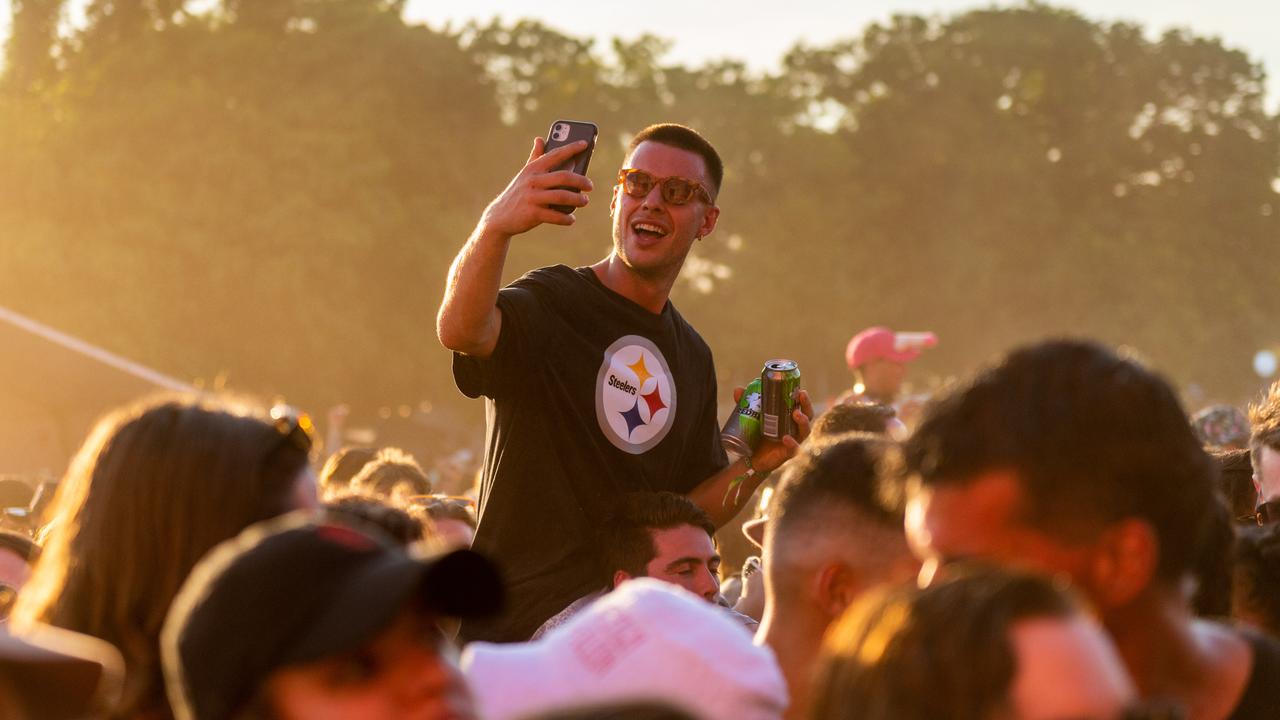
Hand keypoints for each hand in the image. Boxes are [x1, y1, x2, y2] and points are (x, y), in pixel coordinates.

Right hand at [478, 137, 593, 236]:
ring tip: (585, 201)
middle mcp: (533, 180)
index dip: (571, 148)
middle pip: (564, 176)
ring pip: (562, 196)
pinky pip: (556, 216)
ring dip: (578, 199)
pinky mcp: (533, 214)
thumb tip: (540, 138)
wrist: (500, 217)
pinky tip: (571, 218)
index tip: (586, 143)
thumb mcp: (525, 174)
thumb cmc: (518, 193)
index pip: (555, 154)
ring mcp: (533, 197)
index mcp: (533, 168)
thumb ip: (535, 157)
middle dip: (581, 180)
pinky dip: (566, 218)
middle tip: (590, 186)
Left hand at [732, 387, 812, 474]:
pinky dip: (792, 443)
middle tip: (801, 396)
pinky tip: (786, 438)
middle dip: (806, 405)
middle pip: (808, 416)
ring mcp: (793, 441)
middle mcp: (794, 429)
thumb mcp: (752, 418)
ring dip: (802, 421)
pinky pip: (794, 448)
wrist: (752, 458)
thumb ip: (747, 404)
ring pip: (805, 431)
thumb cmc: (757, 435)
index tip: (800, 390)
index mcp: (789, 419)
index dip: (803, 399)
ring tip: (796, 414)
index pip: (801, 407)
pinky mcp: (788, 453)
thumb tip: (738, 389)